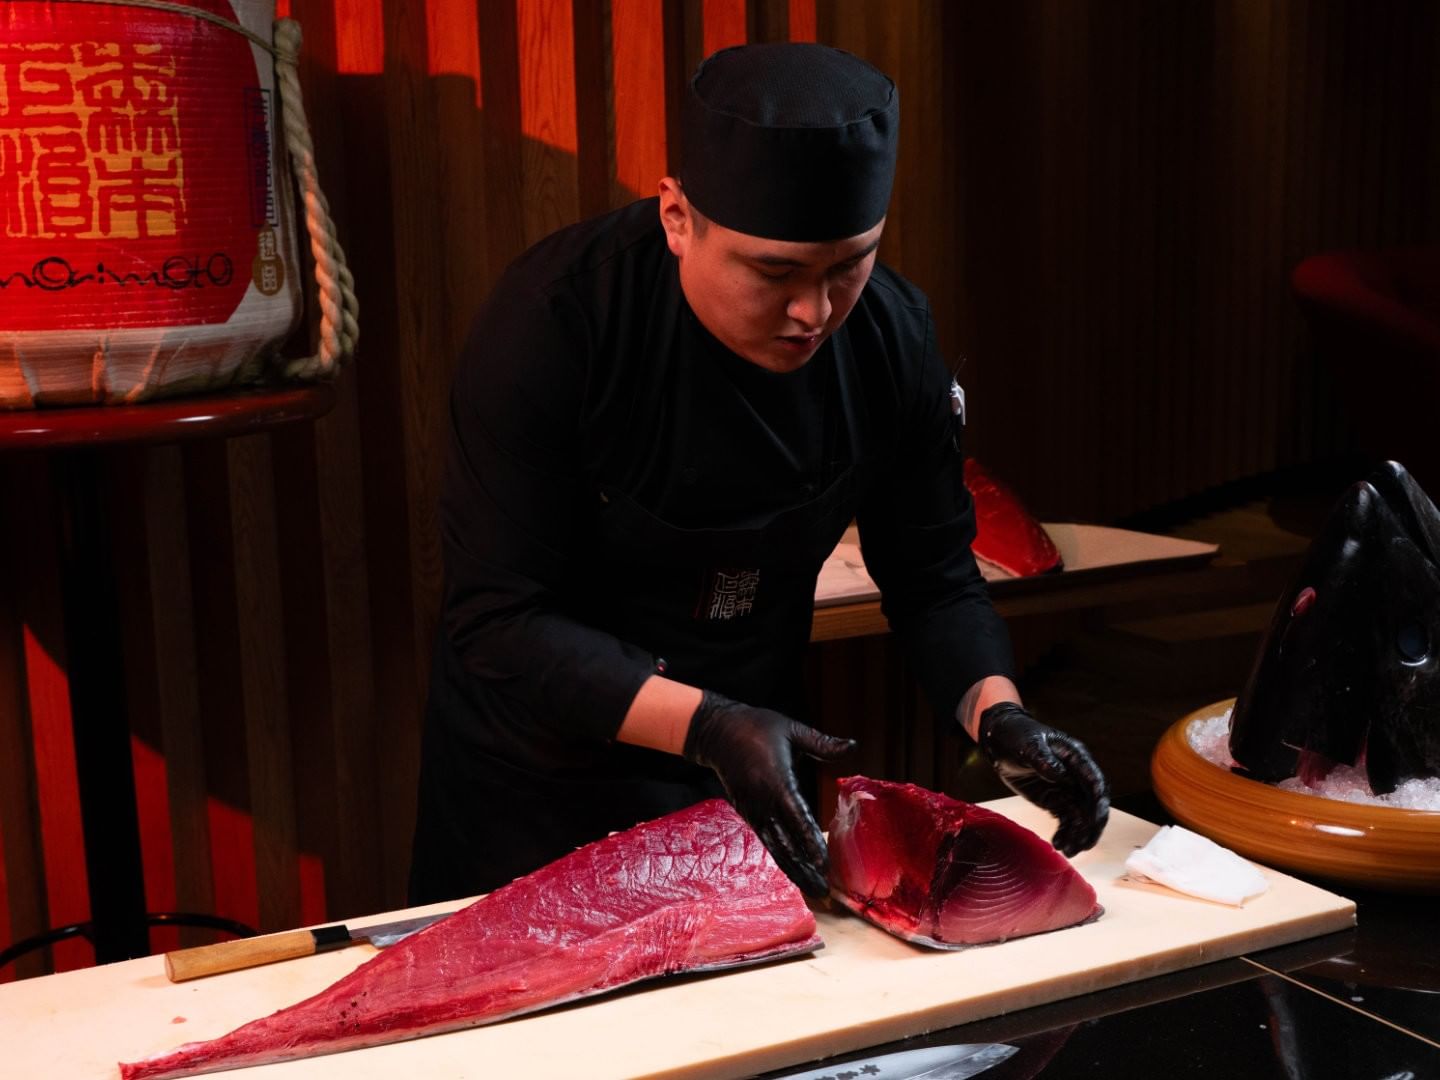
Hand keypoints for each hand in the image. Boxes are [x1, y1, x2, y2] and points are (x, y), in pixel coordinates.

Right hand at [683, 691, 855, 896]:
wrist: (716, 732)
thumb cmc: (757, 727)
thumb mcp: (791, 729)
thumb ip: (823, 743)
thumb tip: (853, 745)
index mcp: (775, 779)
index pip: (796, 816)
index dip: (809, 840)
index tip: (824, 861)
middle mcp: (762, 801)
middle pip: (786, 841)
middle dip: (805, 866)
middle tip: (824, 890)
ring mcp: (753, 810)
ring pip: (775, 846)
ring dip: (795, 868)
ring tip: (814, 888)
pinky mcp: (748, 814)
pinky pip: (767, 840)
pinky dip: (782, 858)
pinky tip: (796, 870)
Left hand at [977, 702, 1109, 856]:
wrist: (1000, 741)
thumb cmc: (1017, 736)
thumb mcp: (1029, 745)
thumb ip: (1043, 759)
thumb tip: (1058, 774)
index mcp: (1076, 757)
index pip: (1094, 781)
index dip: (1097, 802)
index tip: (1094, 820)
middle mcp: (1076, 774)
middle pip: (1092, 803)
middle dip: (1091, 825)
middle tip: (1084, 844)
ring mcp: (1066, 788)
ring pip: (1080, 815)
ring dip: (1078, 834)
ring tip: (1069, 851)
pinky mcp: (1054, 799)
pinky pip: (1066, 819)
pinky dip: (1065, 833)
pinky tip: (1059, 845)